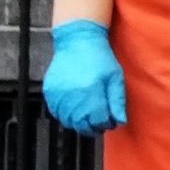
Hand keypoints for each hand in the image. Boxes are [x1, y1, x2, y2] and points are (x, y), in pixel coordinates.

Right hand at [42, 20, 126, 135]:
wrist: (77, 42)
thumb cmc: (100, 59)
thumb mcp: (115, 78)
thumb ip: (117, 102)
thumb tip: (119, 121)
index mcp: (91, 92)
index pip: (98, 121)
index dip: (106, 124)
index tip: (110, 121)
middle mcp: (72, 95)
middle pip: (81, 125)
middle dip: (92, 127)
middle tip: (99, 123)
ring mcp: (58, 95)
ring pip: (67, 121)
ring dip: (78, 123)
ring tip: (88, 115)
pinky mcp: (49, 92)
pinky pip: (56, 112)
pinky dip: (65, 116)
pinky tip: (75, 109)